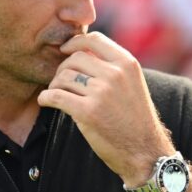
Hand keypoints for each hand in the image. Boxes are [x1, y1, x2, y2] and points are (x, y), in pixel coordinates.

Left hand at [37, 32, 172, 185]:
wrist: (145, 152)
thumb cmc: (134, 119)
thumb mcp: (132, 84)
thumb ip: (112, 67)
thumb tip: (82, 49)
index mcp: (127, 64)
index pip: (94, 39)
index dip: (75, 42)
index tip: (65, 51)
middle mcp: (115, 74)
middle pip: (75, 57)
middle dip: (62, 68)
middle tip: (60, 81)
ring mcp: (102, 92)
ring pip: (64, 76)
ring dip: (54, 84)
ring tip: (56, 93)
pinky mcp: (88, 112)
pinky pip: (56, 96)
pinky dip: (46, 98)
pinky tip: (45, 101)